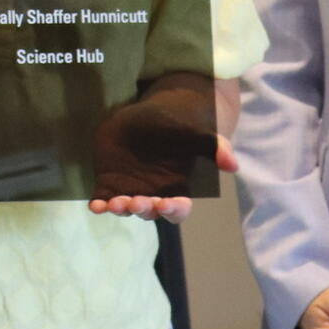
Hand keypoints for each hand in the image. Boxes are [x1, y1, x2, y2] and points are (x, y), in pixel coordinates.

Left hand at [88, 74, 232, 215]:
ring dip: (120, 208)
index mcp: (176, 189)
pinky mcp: (109, 183)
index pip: (177, 209)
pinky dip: (99, 204)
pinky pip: (103, 199)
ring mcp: (130, 190)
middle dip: (143, 209)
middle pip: (150, 211)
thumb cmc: (176, 127)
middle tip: (136, 201)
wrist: (148, 116)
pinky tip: (95, 205)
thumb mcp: (194, 134)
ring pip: (126, 207)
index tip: (166, 204)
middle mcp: (153, 195)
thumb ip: (213, 147)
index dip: (172, 210)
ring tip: (114, 203)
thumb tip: (233, 165)